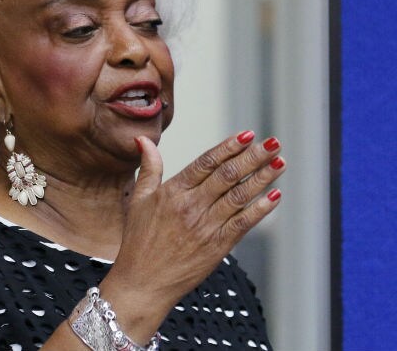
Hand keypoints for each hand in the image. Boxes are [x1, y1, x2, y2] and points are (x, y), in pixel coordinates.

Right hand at [100, 131, 284, 342]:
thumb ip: (149, 167)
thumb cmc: (138, 242)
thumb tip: (144, 140)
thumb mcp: (139, 199)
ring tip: (279, 162)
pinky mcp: (217, 247)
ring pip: (239, 196)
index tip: (247, 135)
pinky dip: (261, 209)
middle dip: (253, 157)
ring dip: (262, 177)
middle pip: (228, 175)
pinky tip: (275, 196)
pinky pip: (243, 223)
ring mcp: (206, 227)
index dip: (228, 147)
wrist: (142, 283)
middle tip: (273, 143)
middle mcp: (191, 207)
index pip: (206, 162)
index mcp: (173, 192)